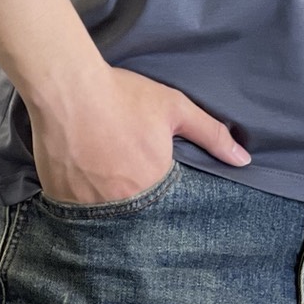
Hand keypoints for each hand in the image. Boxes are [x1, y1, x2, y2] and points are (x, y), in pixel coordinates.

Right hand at [28, 62, 250, 205]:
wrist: (68, 89)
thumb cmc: (124, 97)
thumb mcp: (175, 108)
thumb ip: (211, 135)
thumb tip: (243, 160)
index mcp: (153, 185)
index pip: (167, 207)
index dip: (160, 192)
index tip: (152, 178)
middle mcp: (122, 203)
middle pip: (134, 212)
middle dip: (134, 197)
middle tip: (125, 172)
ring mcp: (88, 205)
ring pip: (104, 214)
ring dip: (107, 200)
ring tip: (104, 174)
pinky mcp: (60, 198)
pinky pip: (75, 210)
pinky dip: (80, 198)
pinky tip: (81, 177)